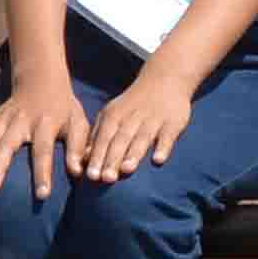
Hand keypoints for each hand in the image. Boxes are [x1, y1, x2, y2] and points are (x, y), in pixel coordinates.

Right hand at [0, 78, 90, 200]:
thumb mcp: (78, 123)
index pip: (44, 151)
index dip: (43, 173)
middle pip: (6, 145)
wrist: (41, 80)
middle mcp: (21, 120)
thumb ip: (78, 147)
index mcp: (46, 123)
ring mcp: (2, 119)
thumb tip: (80, 173)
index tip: (42, 196)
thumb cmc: (64, 110)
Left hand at [80, 71, 198, 179]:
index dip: (97, 156)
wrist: (165, 79)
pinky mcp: (174, 121)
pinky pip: (168, 136)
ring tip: (127, 170)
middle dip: (113, 159)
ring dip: (134, 154)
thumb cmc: (133, 105)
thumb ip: (98, 137)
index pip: (104, 138)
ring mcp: (154, 119)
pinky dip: (164, 147)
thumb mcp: (112, 115)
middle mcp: (132, 117)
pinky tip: (158, 160)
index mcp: (114, 116)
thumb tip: (83, 160)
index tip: (91, 176)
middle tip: (106, 179)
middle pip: (121, 140)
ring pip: (142, 138)